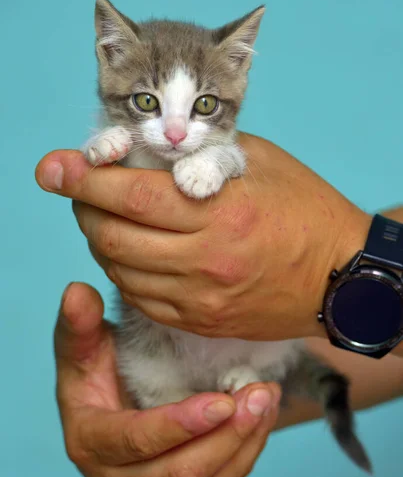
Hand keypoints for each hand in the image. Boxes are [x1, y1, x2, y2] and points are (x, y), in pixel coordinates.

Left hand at [36, 132, 369, 340]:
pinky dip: (125, 272)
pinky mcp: (202, 321)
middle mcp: (205, 259)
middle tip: (83, 190)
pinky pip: (141, 299)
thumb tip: (141, 155)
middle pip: (113, 236)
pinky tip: (134, 253)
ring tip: (109, 219)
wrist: (341, 276)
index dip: (84, 178)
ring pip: (120, 271)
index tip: (54, 167)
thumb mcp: (258, 162)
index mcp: (219, 211)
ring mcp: (201, 298)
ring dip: (101, 240)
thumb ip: (197, 156)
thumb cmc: (304, 209)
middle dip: (84, 208)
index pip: (130, 194)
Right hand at [55, 282, 279, 476]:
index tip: (222, 400)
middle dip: (226, 435)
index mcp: (89, 442)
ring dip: (244, 445)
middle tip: (260, 394)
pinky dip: (246, 457)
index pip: (137, 441)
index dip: (180, 424)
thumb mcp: (83, 344)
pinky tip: (262, 420)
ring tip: (268, 400)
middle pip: (180, 473)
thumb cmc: (97, 369)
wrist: (112, 401)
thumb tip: (77, 291)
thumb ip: (80, 322)